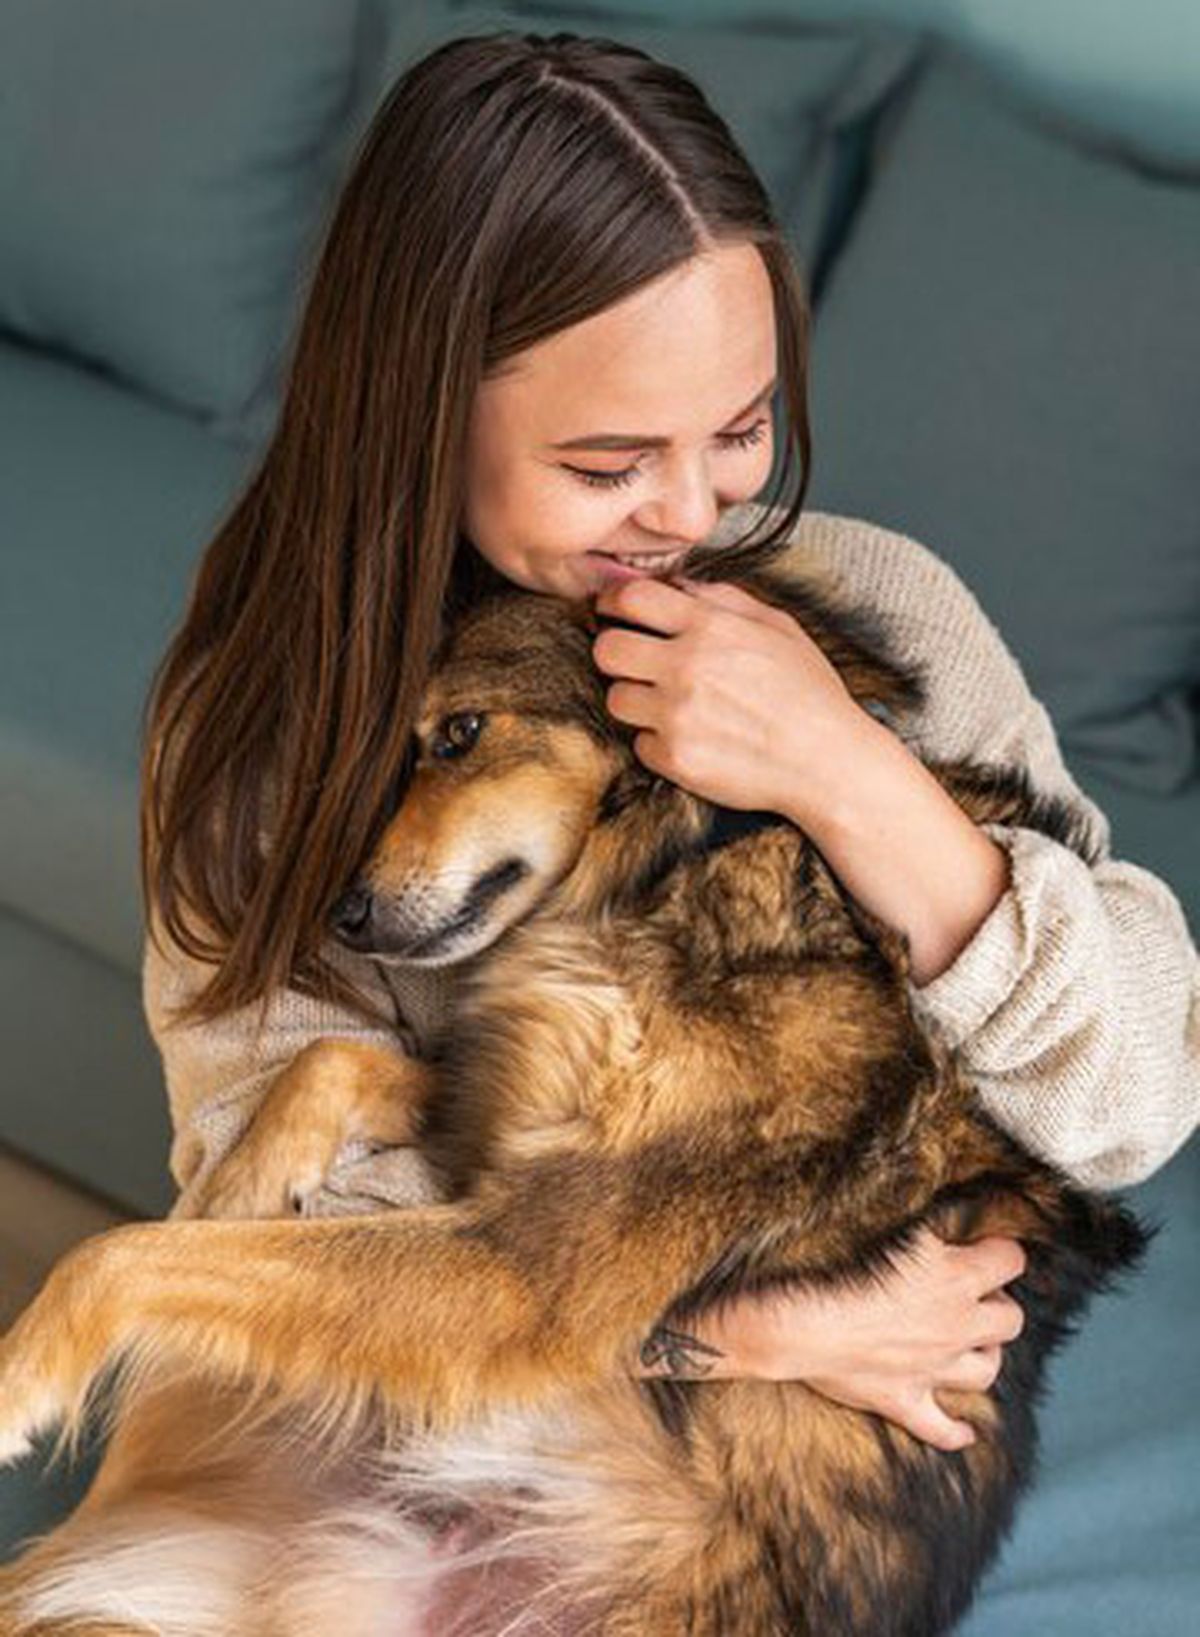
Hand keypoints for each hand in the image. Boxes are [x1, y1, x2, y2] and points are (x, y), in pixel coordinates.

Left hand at [590, 575, 861, 815]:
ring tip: (670, 705)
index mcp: (712, 628)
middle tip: (635, 662)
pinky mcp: (675, 759)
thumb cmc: (809, 694)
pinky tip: (691, 738)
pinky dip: (658, 743)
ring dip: (636, 700)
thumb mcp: (779, 627)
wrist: (828, 763)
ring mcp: (678, 716)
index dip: (614, 602)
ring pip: (616, 699)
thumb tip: (680, 586)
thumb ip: (725, 599)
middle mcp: (687, 668)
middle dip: (616, 652)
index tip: (614, 611)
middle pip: (607, 650)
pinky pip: (640, 744)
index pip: (632, 599)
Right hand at [631, 1226, 1026, 1451]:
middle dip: (998, 1304)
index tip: (988, 1245)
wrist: (800, 1322)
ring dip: (984, 1354)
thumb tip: (941, 1196)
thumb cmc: (838, 1261)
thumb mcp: (891, 1224)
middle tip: (974, 1293)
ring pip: (987, 1370)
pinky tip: (963, 1429)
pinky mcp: (906, 1400)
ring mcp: (934, 1369)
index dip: (1002, 1251)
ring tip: (970, 1342)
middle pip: (1009, 1319)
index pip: (1011, 1260)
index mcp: (957, 1277)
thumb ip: (923, 1214)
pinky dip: (955, 1430)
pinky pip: (942, 1428)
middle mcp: (957, 1326)